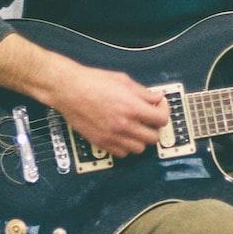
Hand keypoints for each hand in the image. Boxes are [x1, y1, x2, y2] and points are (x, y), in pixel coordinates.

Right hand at [50, 64, 169, 157]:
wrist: (68, 90)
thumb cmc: (93, 81)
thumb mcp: (123, 80)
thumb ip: (143, 92)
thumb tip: (157, 98)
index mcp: (132, 107)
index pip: (162, 120)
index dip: (164, 112)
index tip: (158, 107)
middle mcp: (124, 125)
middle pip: (153, 138)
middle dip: (153, 127)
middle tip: (147, 119)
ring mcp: (113, 136)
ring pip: (139, 149)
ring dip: (140, 139)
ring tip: (134, 128)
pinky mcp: (101, 142)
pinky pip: (122, 153)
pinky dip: (126, 147)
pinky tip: (122, 135)